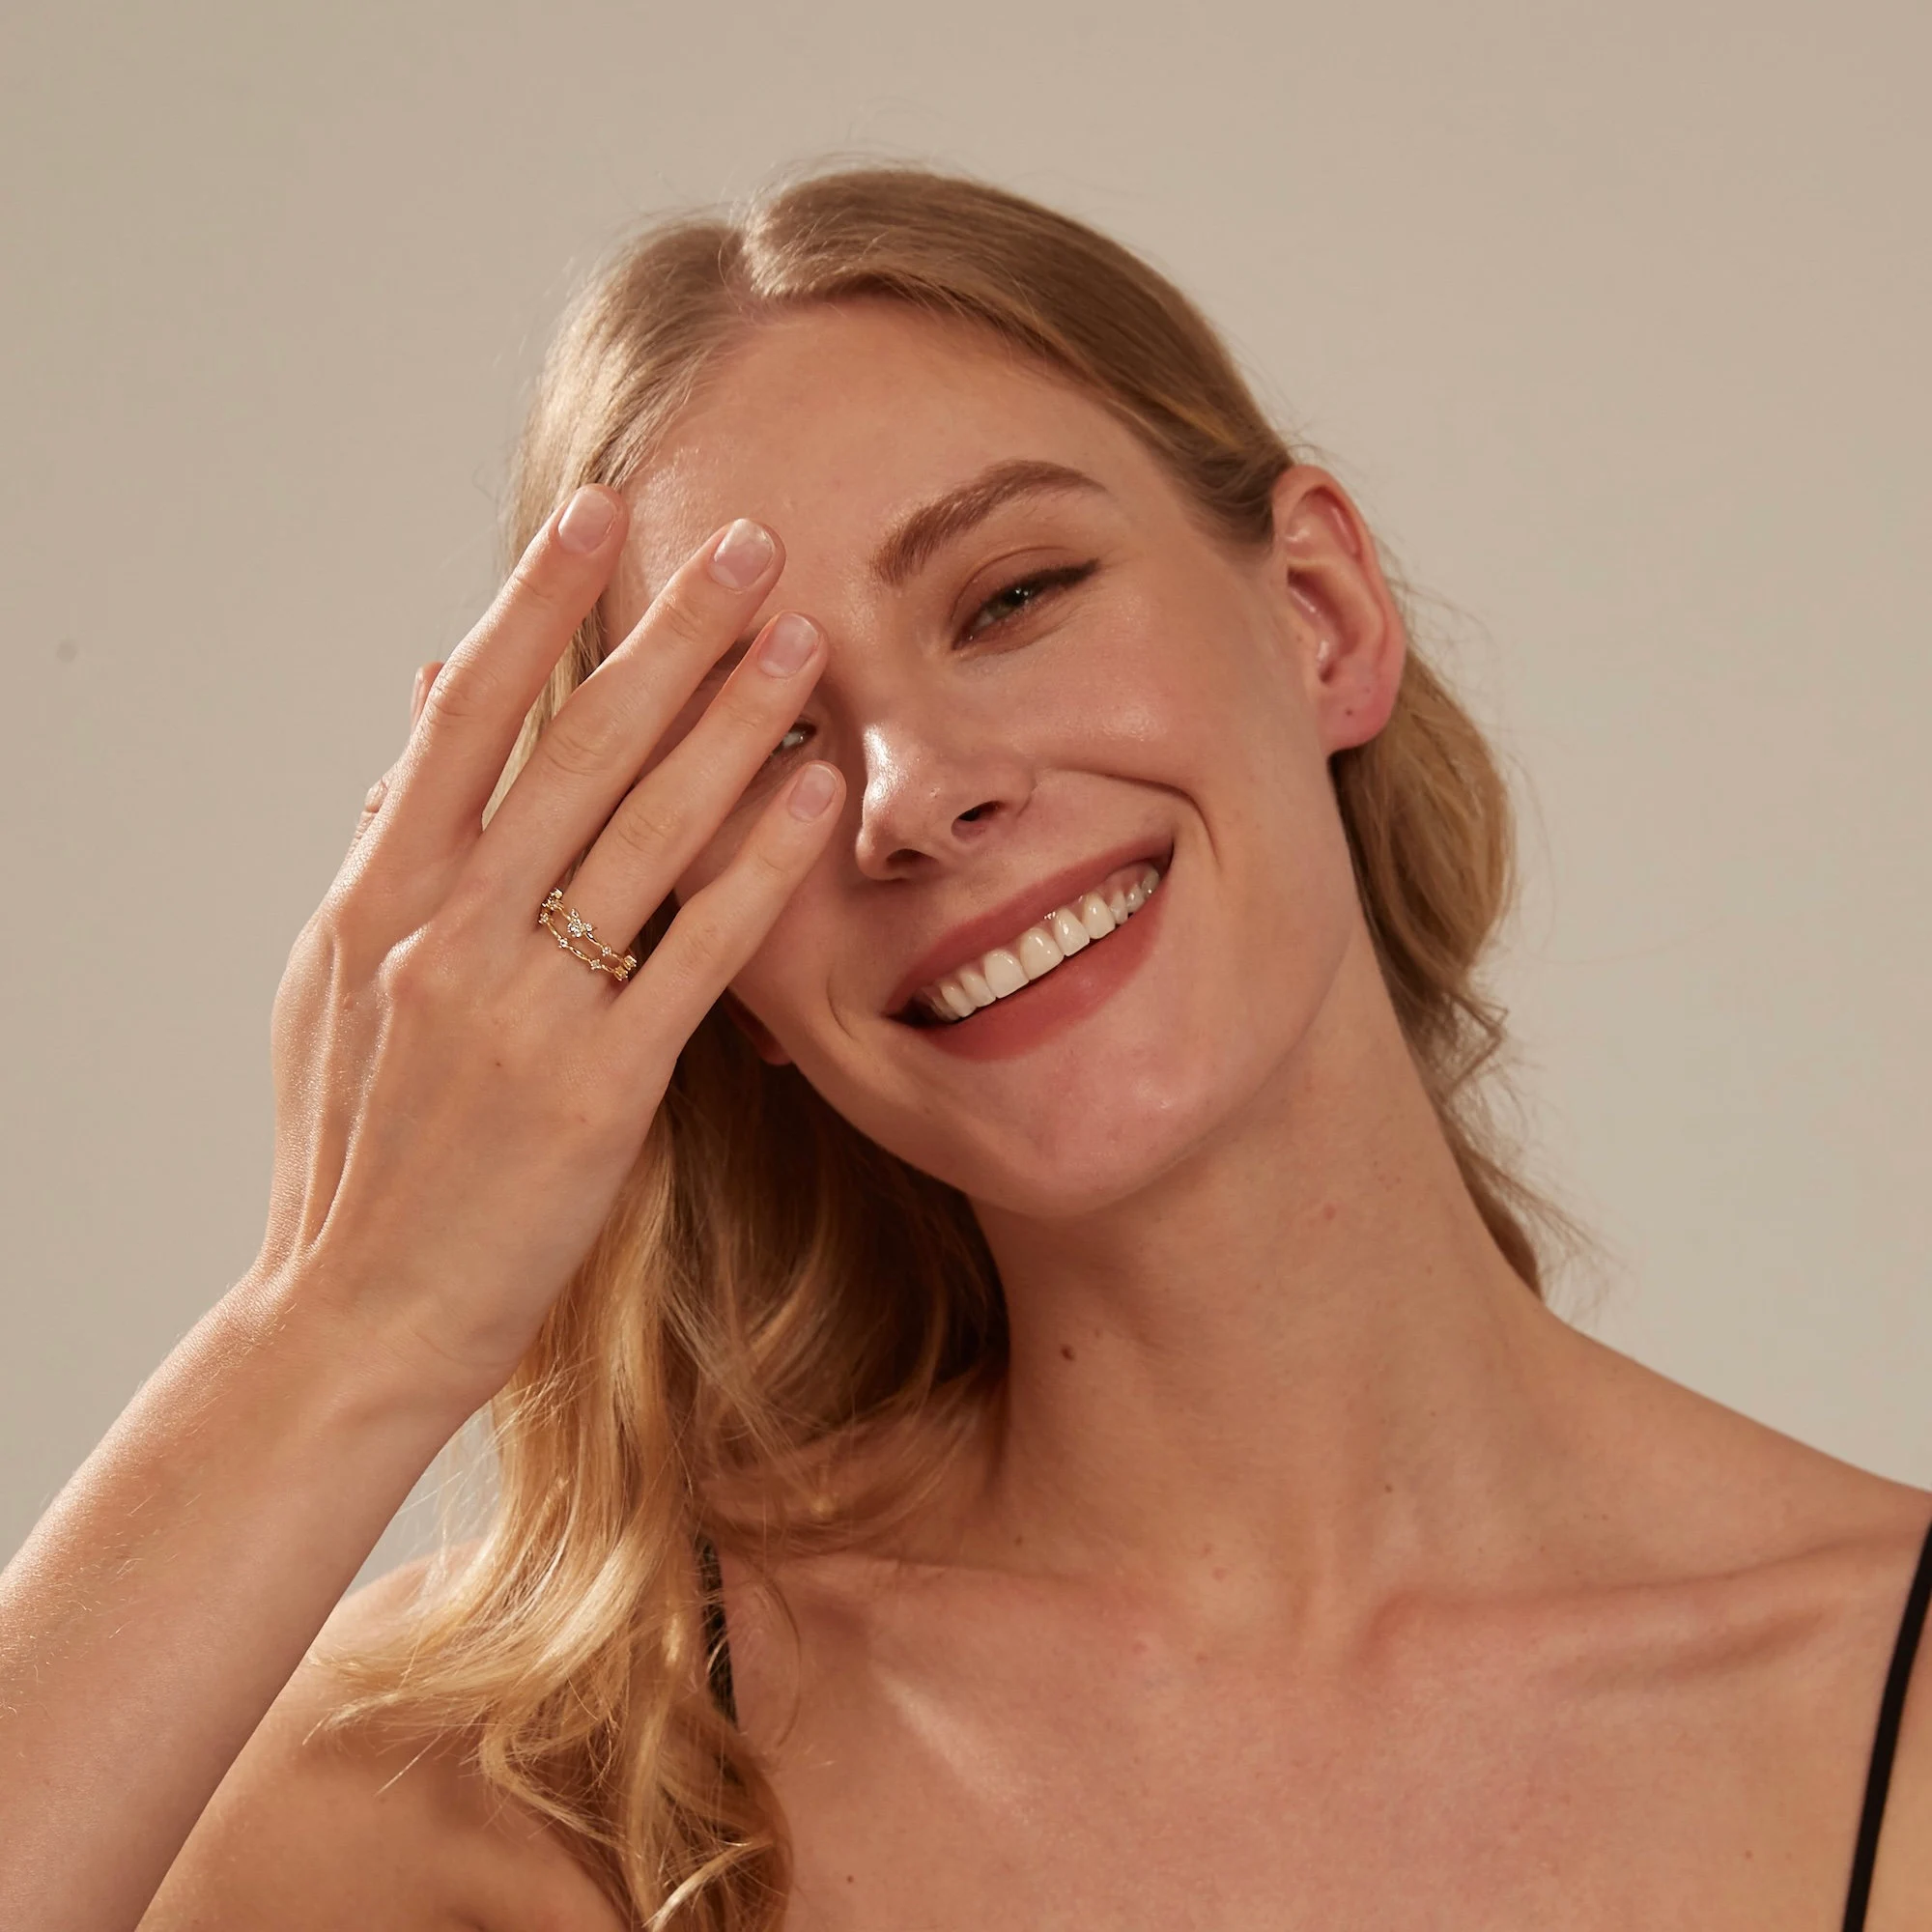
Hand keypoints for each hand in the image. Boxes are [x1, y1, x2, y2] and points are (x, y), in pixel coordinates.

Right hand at [255, 489, 840, 1408]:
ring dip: (731, 722)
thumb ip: (383, 856)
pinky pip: (693, 955)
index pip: (467, 714)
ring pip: (643, 832)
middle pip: (577, 747)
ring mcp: (520, 1010)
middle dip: (669, 632)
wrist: (352, 1313)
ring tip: (805, 639)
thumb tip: (404, 739)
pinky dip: (756, 867)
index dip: (537, 604)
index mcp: (378, 894)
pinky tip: (815, 793)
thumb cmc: (350, 1149)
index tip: (601, 512)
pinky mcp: (596, 1091)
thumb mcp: (332, 987)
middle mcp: (445, 932)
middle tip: (754, 542)